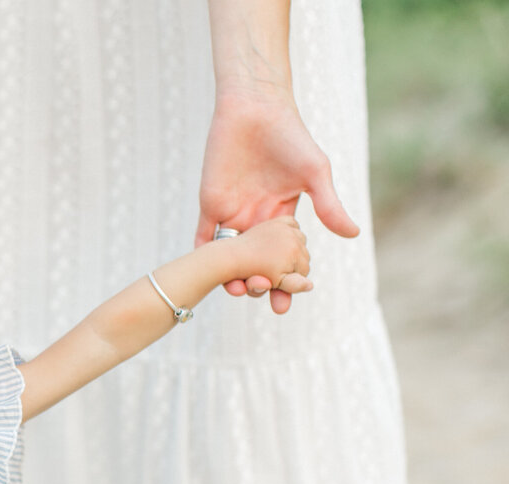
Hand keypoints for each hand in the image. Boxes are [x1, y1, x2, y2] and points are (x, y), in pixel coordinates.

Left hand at [195, 90, 356, 312]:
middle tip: (265, 298)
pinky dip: (205, 256)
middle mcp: (257, 220)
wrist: (255, 110)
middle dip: (261, 284)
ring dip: (233, 276)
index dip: (287, 279)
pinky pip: (204, 237)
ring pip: (231, 256)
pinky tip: (210, 272)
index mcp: (283, 216)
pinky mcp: (210, 206)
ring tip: (240, 291)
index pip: (284, 256)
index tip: (291, 299)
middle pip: (257, 263)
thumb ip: (328, 205)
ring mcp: (232, 215)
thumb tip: (354, 234)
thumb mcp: (315, 174)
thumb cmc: (289, 137)